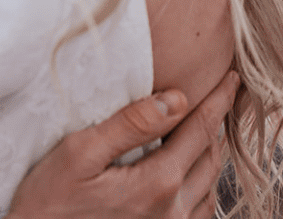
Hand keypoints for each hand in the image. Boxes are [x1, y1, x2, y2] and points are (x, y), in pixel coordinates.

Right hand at [6, 72, 238, 218]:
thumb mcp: (81, 152)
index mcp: (157, 183)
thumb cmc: (49, 199)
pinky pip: (198, 211)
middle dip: (218, 121)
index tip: (233, 77)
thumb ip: (131, 124)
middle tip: (222, 93)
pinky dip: (203, 182)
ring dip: (212, 152)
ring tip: (209, 125)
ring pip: (209, 185)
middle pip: (211, 156)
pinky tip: (191, 169)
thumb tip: (176, 99)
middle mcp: (173, 211)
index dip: (218, 100)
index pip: (200, 130)